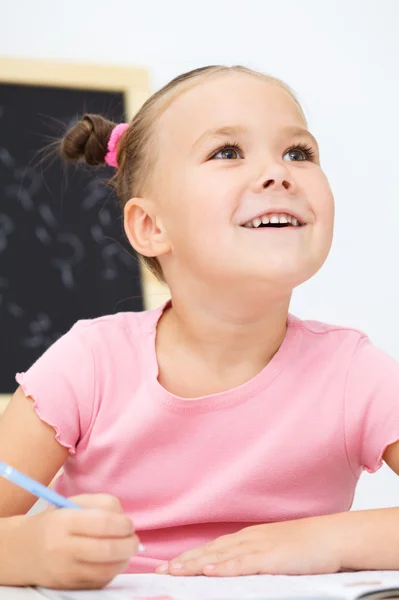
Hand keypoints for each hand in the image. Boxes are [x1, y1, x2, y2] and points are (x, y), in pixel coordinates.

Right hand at [17, 494, 139, 588]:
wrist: (22, 551)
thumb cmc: (53, 522)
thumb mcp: (72, 504)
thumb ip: (101, 505)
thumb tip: (125, 520)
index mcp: (63, 521)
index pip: (103, 523)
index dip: (123, 524)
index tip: (129, 524)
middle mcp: (62, 548)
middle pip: (107, 549)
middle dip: (129, 544)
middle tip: (134, 539)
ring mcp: (65, 571)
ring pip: (107, 569)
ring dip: (125, 560)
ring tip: (126, 550)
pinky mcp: (69, 586)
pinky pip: (100, 581)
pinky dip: (113, 571)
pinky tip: (113, 561)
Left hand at [157, 517, 341, 576]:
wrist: (331, 536)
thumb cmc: (307, 546)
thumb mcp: (275, 550)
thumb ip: (254, 558)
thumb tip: (233, 570)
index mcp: (249, 538)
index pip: (212, 549)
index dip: (189, 557)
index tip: (169, 566)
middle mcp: (249, 539)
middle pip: (210, 551)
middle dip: (184, 562)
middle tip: (160, 572)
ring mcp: (259, 547)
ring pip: (220, 556)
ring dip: (195, 565)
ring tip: (174, 572)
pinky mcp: (272, 557)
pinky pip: (243, 563)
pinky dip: (224, 567)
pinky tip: (208, 571)